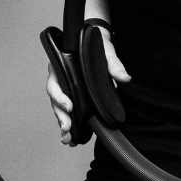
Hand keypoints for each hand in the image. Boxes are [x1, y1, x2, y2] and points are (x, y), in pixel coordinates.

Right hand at [46, 29, 129, 145]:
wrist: (99, 41)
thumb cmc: (98, 45)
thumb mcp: (107, 51)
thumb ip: (114, 65)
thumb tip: (125, 78)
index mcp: (62, 65)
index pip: (55, 83)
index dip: (60, 97)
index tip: (69, 106)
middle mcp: (60, 78)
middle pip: (56, 100)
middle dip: (60, 116)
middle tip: (67, 129)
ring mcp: (65, 88)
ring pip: (59, 108)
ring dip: (63, 123)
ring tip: (67, 139)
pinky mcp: (73, 95)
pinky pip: (67, 110)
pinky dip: (68, 124)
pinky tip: (71, 137)